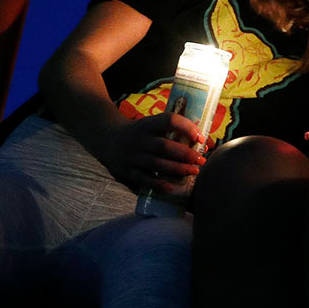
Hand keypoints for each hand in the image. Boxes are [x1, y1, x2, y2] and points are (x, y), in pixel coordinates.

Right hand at [93, 112, 208, 193]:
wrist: (105, 137)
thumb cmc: (139, 132)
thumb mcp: (151, 124)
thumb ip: (172, 132)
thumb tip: (203, 145)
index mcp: (147, 124)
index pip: (169, 120)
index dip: (186, 127)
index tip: (200, 137)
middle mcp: (138, 139)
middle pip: (165, 146)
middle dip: (186, 154)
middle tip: (201, 160)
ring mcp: (131, 156)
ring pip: (156, 164)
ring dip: (177, 169)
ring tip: (194, 171)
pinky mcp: (125, 170)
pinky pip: (143, 179)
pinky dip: (158, 184)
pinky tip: (172, 187)